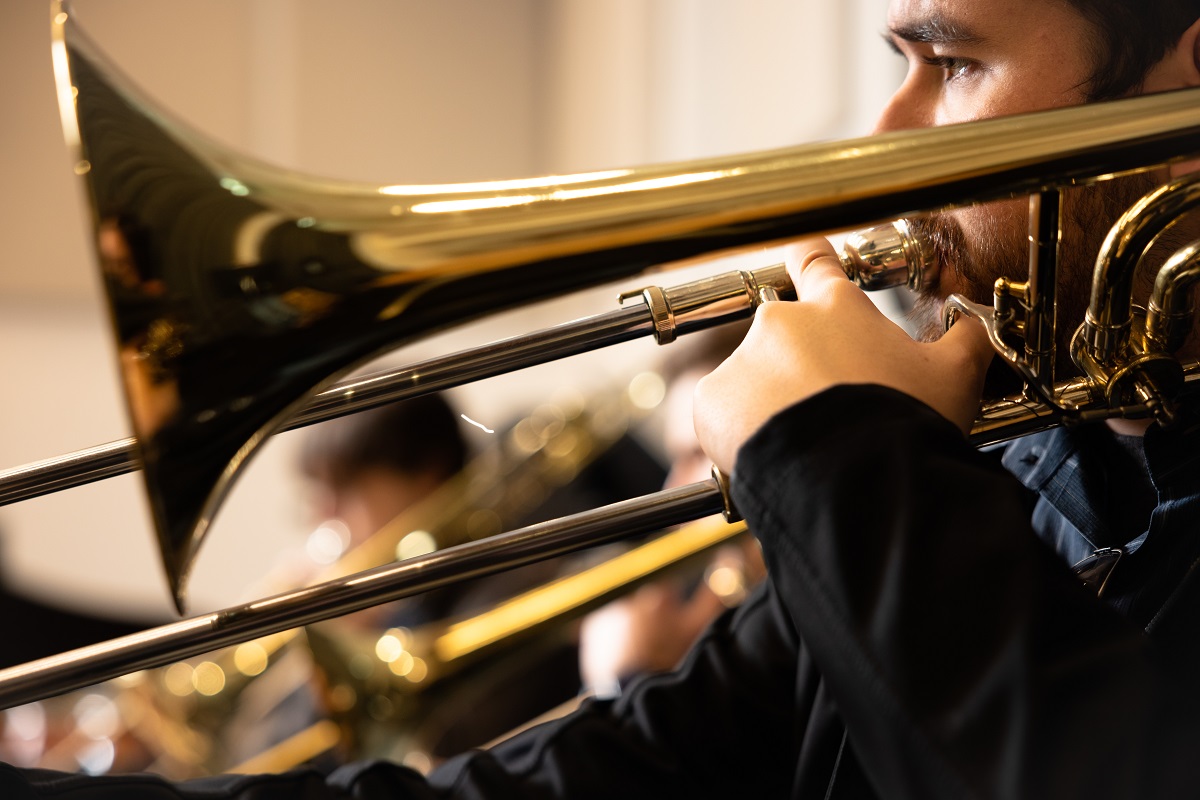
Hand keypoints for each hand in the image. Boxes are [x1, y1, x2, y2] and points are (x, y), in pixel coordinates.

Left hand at [692, 237, 993, 474]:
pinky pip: (722, 415)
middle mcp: (782, 322)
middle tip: (829, 411)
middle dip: (801, 370)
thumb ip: (965, 338)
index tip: (805, 259)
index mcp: (837, 308)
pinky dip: (741, 434)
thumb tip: (977, 323)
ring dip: (772, 405)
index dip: (812, 262)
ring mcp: (742, 359)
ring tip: (807, 444)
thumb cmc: (907, 425)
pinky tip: (777, 456)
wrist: (859, 481)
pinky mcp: (711, 400)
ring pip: (753, 380)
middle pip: (785, 338)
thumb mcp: (956, 375)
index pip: (816, 263)